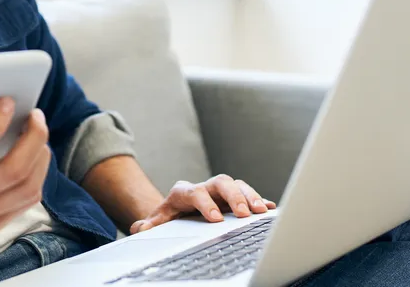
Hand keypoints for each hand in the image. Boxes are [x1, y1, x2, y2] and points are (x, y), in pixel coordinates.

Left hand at [129, 175, 275, 233]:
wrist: (178, 210)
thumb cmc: (170, 216)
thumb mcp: (158, 221)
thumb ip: (150, 224)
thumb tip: (139, 227)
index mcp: (185, 192)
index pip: (196, 192)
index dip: (206, 204)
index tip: (216, 219)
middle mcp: (205, 187)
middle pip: (221, 182)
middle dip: (234, 196)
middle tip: (245, 213)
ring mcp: (221, 192)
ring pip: (238, 185)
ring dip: (251, 197)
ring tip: (262, 211)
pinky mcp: (234, 198)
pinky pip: (250, 195)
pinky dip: (261, 201)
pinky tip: (271, 209)